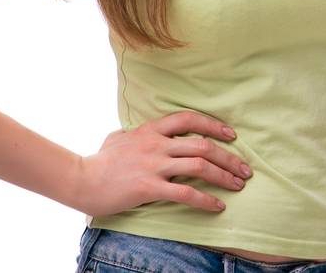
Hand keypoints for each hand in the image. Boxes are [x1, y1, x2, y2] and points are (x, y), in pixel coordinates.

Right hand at [70, 110, 251, 216]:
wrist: (80, 179)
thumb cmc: (98, 160)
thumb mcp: (117, 138)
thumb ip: (131, 133)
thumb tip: (130, 132)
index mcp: (151, 129)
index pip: (190, 119)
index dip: (215, 125)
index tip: (232, 135)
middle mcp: (157, 144)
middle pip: (203, 145)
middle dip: (229, 157)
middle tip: (245, 168)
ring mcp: (154, 165)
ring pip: (200, 166)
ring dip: (224, 176)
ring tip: (238, 185)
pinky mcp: (149, 187)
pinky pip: (185, 192)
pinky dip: (205, 200)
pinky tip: (217, 206)